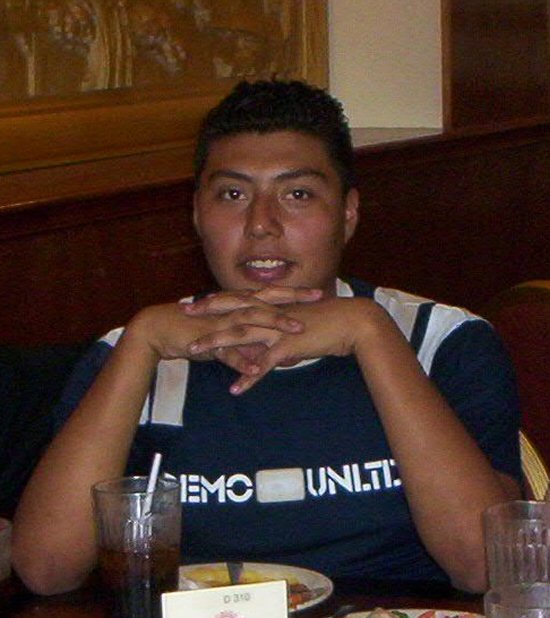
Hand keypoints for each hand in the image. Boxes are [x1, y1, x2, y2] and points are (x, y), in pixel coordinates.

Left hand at [187, 296, 382, 393]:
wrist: (353, 322)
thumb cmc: (329, 322)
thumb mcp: (300, 325)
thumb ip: (282, 335)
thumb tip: (274, 351)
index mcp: (273, 305)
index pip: (238, 300)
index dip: (215, 300)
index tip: (195, 301)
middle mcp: (272, 313)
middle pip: (232, 311)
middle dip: (205, 313)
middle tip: (182, 313)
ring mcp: (278, 328)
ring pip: (240, 335)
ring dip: (216, 344)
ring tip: (194, 352)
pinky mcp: (289, 345)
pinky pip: (265, 364)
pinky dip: (249, 377)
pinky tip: (235, 390)